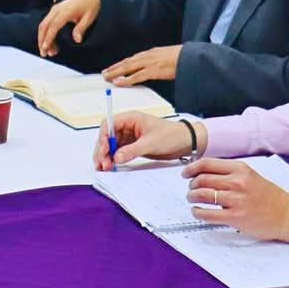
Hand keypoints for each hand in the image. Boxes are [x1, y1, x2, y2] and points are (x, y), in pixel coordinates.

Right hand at [37, 0, 101, 55]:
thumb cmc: (91, 6)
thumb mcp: (90, 17)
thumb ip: (81, 28)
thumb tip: (77, 40)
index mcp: (65, 10)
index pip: (54, 25)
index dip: (49, 37)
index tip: (46, 48)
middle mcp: (57, 9)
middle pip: (44, 25)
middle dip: (42, 40)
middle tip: (44, 54)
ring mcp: (55, 10)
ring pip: (44, 25)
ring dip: (44, 39)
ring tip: (50, 52)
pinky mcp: (55, 12)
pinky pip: (47, 24)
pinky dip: (48, 35)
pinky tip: (53, 45)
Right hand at [92, 111, 206, 170]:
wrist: (186, 142)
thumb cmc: (171, 135)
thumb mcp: (151, 143)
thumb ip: (132, 150)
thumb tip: (116, 157)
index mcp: (131, 119)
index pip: (108, 125)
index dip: (103, 137)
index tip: (103, 150)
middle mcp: (127, 126)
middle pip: (107, 137)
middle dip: (102, 150)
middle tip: (102, 164)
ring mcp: (129, 137)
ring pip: (111, 146)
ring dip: (106, 156)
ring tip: (104, 168)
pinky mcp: (132, 146)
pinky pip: (119, 152)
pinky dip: (113, 159)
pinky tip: (111, 167)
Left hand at [103, 45, 179, 86]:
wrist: (190, 56)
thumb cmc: (180, 58)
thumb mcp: (165, 57)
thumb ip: (156, 61)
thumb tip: (151, 67)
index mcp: (150, 53)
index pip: (131, 59)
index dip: (120, 64)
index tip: (112, 68)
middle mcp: (147, 56)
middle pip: (126, 62)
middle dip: (114, 68)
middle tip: (104, 73)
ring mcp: (149, 63)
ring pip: (128, 68)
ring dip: (116, 73)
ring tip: (107, 77)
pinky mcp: (153, 70)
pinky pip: (137, 76)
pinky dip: (126, 79)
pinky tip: (119, 82)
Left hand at [182, 157, 288, 240]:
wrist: (288, 214)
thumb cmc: (270, 196)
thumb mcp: (251, 176)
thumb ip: (230, 173)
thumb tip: (204, 173)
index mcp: (241, 169)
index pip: (207, 163)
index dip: (191, 168)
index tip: (185, 173)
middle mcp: (238, 182)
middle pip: (202, 179)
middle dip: (191, 184)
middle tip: (190, 189)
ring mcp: (236, 199)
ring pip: (202, 195)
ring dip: (192, 197)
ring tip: (192, 199)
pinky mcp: (236, 217)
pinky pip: (207, 213)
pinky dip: (198, 212)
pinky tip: (198, 212)